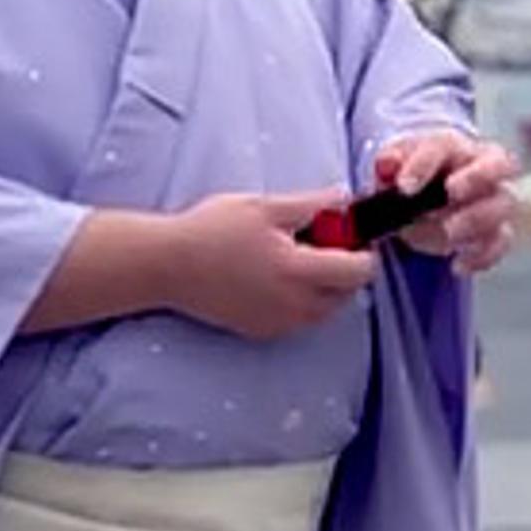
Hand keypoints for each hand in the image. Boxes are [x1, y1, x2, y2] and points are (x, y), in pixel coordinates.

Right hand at [158, 190, 379, 338]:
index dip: (363, 250)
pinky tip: (275, 277)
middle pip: (347, 293)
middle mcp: (295, 305)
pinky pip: (300, 319)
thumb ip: (312, 204)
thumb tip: (344, 199)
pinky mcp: (264, 331)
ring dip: (324, 286)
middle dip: (343, 268)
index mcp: (299, 272)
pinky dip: (301, 300)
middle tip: (317, 241)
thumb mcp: (265, 206)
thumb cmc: (211, 231)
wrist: (168, 266)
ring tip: (294, 257)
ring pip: (325, 309)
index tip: (347, 233)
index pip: (360, 271)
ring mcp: (280, 323)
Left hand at [374, 131, 519, 275]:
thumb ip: (390, 162)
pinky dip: (483, 256)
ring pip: (503, 204)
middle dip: (476, 177)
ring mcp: (496, 199)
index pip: (446, 146)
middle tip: (451, 192)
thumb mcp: (397, 164)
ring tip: (448, 233)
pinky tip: (458, 265)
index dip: (424, 164)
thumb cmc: (419, 176)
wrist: (432, 198)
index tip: (404, 187)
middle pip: (499, 164)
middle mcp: (485, 167)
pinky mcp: (499, 231)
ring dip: (477, 219)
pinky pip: (501, 242)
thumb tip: (387, 165)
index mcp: (455, 146)